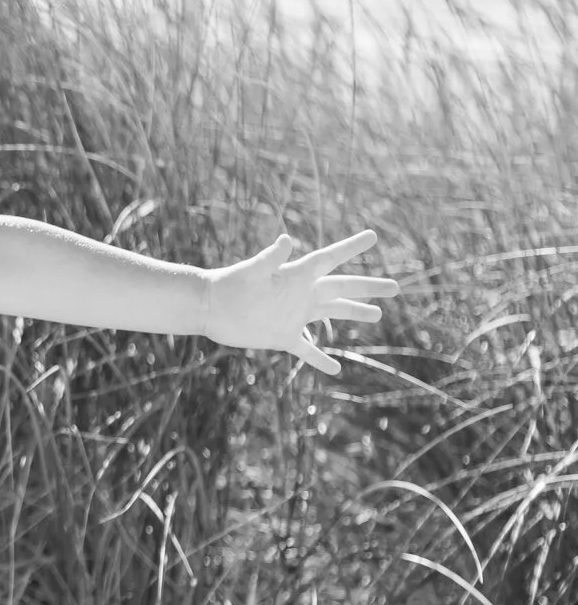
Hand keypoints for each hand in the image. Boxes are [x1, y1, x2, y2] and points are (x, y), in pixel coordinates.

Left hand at [203, 229, 398, 374]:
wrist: (209, 308)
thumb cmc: (229, 284)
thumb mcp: (252, 270)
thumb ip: (270, 257)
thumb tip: (286, 239)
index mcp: (297, 275)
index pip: (331, 258)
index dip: (352, 246)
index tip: (373, 236)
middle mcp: (300, 293)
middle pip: (342, 288)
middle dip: (368, 287)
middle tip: (395, 286)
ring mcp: (294, 315)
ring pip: (332, 314)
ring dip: (354, 314)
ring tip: (377, 315)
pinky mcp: (283, 336)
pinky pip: (307, 350)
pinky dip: (320, 359)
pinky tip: (335, 369)